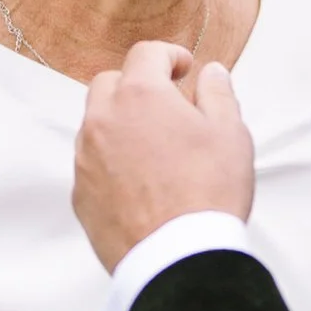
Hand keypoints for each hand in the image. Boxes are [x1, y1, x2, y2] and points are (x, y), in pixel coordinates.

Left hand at [75, 40, 253, 271]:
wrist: (177, 257)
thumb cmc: (208, 193)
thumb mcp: (230, 133)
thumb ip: (218, 93)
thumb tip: (211, 73)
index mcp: (140, 95)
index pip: (146, 54)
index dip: (169, 55)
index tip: (184, 69)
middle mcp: (103, 120)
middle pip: (110, 84)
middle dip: (136, 86)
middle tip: (167, 106)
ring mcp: (86, 159)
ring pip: (96, 125)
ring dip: (120, 125)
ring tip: (155, 149)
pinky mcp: (80, 194)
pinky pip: (91, 164)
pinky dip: (111, 162)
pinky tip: (140, 182)